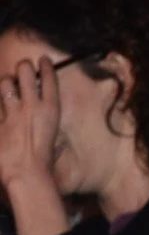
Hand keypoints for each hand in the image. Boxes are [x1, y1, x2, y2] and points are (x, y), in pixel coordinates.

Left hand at [0, 57, 60, 190]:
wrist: (26, 173)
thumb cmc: (44, 165)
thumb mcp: (54, 148)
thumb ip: (53, 140)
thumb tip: (57, 143)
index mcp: (50, 112)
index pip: (49, 80)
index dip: (45, 67)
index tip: (42, 60)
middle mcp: (31, 106)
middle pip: (25, 72)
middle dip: (23, 67)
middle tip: (23, 69)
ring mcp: (12, 112)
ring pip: (5, 84)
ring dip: (6, 82)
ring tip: (7, 85)